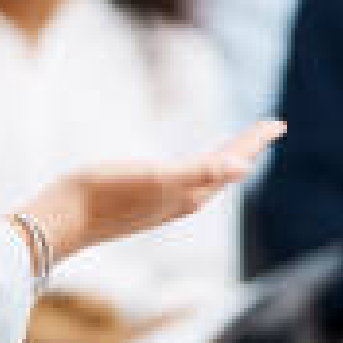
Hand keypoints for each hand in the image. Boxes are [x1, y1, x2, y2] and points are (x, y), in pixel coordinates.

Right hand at [22, 120, 284, 262]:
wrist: (64, 219)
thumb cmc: (104, 193)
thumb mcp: (155, 177)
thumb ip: (199, 172)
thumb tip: (244, 167)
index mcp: (189, 193)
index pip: (232, 163)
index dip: (254, 142)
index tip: (277, 124)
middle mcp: (181, 201)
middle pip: (224, 171)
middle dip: (245, 151)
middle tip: (265, 131)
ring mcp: (162, 204)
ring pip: (206, 181)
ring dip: (223, 163)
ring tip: (234, 152)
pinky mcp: (142, 203)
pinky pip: (184, 184)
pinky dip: (198, 171)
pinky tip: (186, 171)